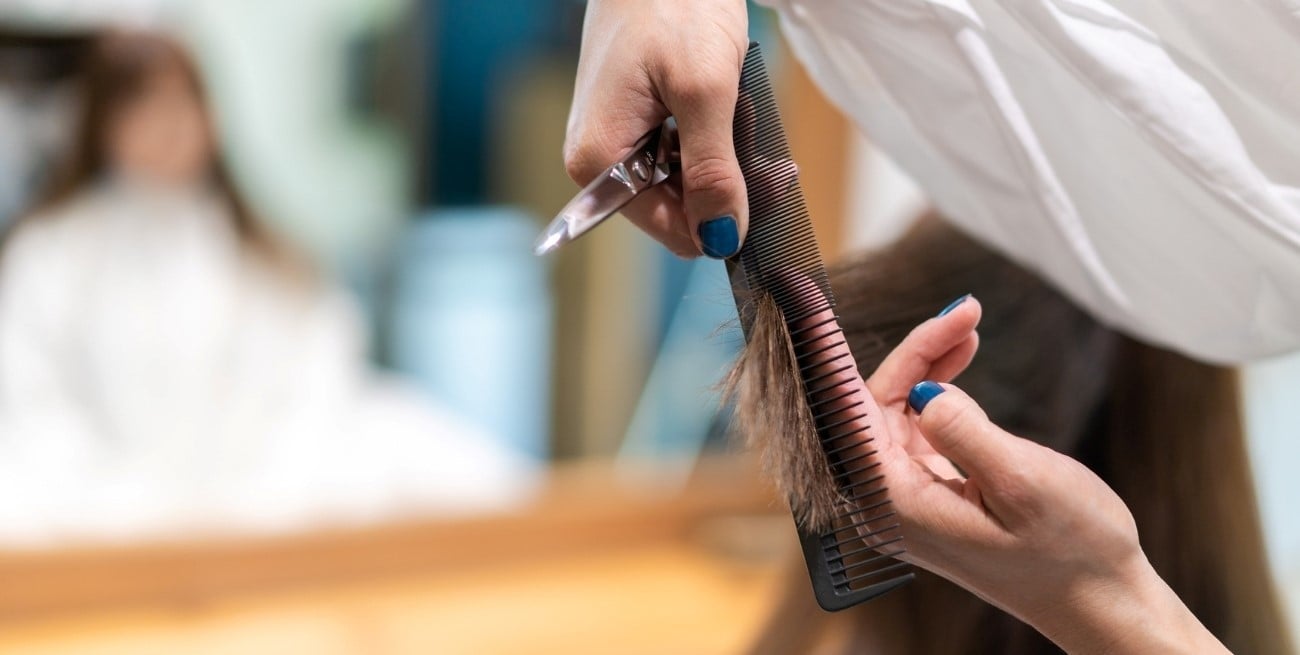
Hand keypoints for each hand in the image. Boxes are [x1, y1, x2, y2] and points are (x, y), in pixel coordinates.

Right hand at [564, 0, 749, 258]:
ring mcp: (617, 143)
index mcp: (599, 163)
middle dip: (729, 184)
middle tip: (767, 148)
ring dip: (726, 160)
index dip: (726, 217)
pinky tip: (725, 108)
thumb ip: (713, 171)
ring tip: (739, 111)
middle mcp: (599, 163)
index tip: (770, 181)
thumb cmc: (673, 5)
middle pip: (681, 212)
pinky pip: (682, 156)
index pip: (674, 232)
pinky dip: (714, 140)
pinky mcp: (635, 125)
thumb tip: (722, 239)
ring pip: (687, 186)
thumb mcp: (705, 91)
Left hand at [792, 295, 1228, 653]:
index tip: (819, 305)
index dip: (836, 356)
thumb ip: (965, 432)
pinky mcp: (932, 493)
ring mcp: (909, 498)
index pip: (850, 414)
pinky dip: (937, 389)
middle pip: (873, 405)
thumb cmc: (1073, 551)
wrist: (1102, 602)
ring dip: (927, 364)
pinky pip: (916, 427)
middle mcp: (889, 502)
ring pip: (896, 410)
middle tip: (967, 313)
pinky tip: (961, 360)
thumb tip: (922, 390)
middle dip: (915, 352)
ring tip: (970, 327)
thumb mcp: (1024, 483)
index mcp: (896, 503)